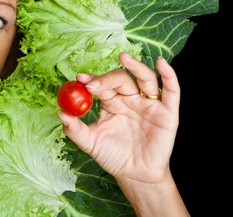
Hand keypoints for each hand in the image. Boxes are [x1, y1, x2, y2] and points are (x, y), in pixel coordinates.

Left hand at [59, 53, 179, 184]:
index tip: (79, 79)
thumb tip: (61, 113)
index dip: (92, 80)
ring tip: (123, 57)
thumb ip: (75, 129)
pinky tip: (162, 63)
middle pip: (121, 79)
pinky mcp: (167, 112)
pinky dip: (169, 75)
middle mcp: (130, 98)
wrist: (135, 176)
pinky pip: (171, 91)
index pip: (102, 85)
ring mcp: (149, 104)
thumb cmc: (113, 156)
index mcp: (112, 102)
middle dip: (106, 79)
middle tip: (92, 84)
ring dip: (135, 66)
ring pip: (145, 78)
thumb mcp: (91, 143)